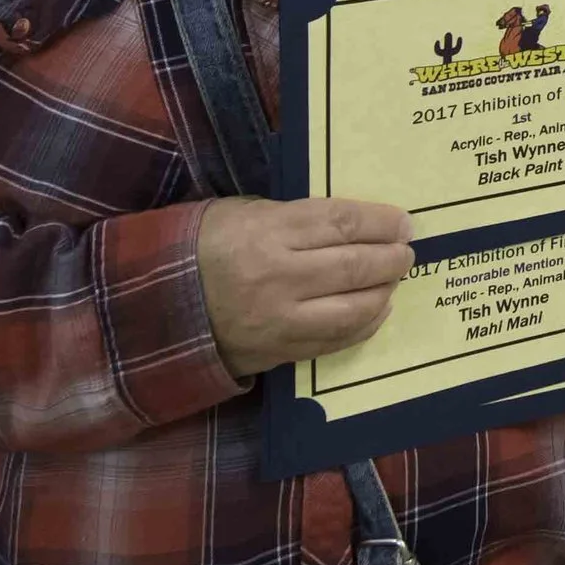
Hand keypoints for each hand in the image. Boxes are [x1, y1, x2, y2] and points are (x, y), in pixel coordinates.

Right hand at [195, 197, 414, 379]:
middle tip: (407, 251)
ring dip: (383, 293)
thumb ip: (299, 217)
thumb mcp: (247, 212)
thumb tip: (356, 222)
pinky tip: (376, 310)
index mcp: (268, 231)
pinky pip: (334, 341)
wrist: (157, 305)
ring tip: (394, 279)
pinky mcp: (278, 352)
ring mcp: (279, 320)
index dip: (381, 222)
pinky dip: (364, 325)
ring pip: (352, 309)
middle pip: (354, 266)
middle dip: (391, 258)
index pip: (342, 222)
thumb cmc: (207, 244)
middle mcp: (277, 277)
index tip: (404, 221)